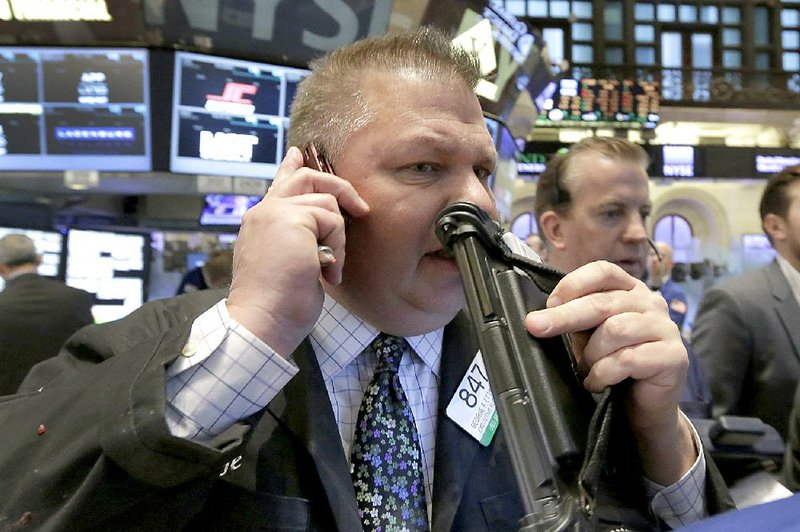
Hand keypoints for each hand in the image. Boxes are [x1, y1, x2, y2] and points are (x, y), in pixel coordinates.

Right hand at [226, 146, 369, 355]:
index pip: (278, 184)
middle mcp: (264, 212)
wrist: (262, 320)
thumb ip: (298, 240)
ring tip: (329, 268)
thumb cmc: (277, 305)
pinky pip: (332, 220)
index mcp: (260, 222)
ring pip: (326, 203)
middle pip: (306, 177)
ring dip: (338, 239)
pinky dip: (338, 248)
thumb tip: (321, 234)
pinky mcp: (292, 219)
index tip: (298, 153)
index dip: (291, 167)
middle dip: (339, 189)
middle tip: (360, 209)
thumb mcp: (289, 264)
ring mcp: (276, 213)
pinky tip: (327, 272)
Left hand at [525, 261, 693, 483]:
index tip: (550, 302)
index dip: (574, 283)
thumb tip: (539, 317)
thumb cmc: (615, 365)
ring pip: (615, 330)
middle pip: (602, 302)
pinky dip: (603, 374)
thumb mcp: (590, 336)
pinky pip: (628, 359)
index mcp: (630, 290)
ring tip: (585, 370)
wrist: (645, 406)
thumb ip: (574, 320)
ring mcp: (666, 328)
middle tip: (536, 327)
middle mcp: (651, 303)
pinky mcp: (674, 356)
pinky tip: (597, 383)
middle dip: (564, 316)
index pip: (602, 271)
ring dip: (591, 354)